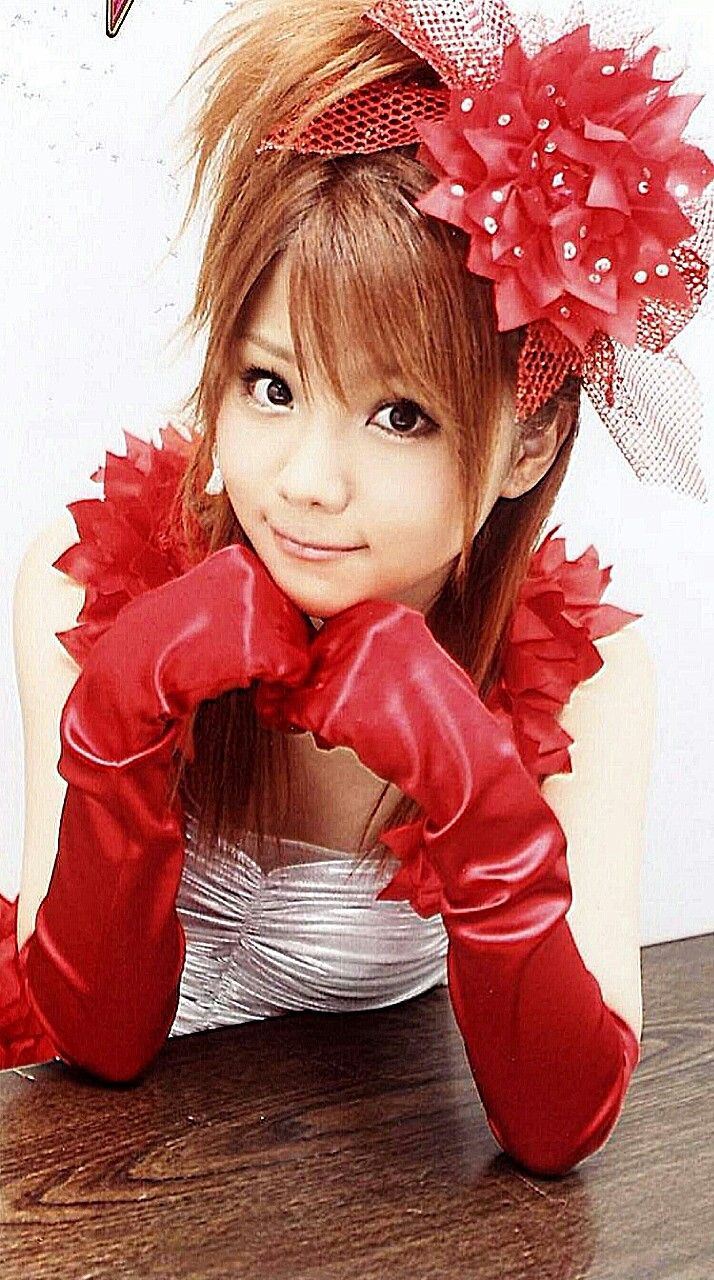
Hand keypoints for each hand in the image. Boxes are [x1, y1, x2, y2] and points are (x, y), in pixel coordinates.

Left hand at [254, 597, 472, 796]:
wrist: (460, 754)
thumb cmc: (447, 716)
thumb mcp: (418, 660)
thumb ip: (380, 652)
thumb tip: (343, 662)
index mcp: (387, 615)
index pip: (334, 628)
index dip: (328, 660)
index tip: (328, 678)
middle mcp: (365, 631)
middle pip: (315, 653)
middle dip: (315, 682)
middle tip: (322, 704)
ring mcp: (347, 666)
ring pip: (302, 681)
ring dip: (303, 704)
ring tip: (322, 723)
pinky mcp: (331, 703)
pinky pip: (293, 709)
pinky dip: (294, 723)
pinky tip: (314, 733)